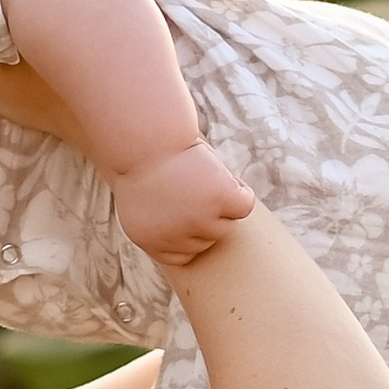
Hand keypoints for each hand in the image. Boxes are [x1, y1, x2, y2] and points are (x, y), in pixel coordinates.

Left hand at [114, 141, 254, 265]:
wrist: (145, 134)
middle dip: (206, 211)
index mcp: (151, 241)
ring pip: (227, 223)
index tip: (183, 205)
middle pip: (210, 237)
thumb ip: (168, 225)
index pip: (186, 254)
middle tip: (189, 182)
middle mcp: (174, 237)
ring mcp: (198, 220)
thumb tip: (202, 238)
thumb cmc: (145, 160)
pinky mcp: (219, 199)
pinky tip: (221, 175)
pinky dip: (240, 190)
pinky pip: (243, 205)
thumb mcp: (147, 201)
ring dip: (221, 200)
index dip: (191, 229)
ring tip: (202, 175)